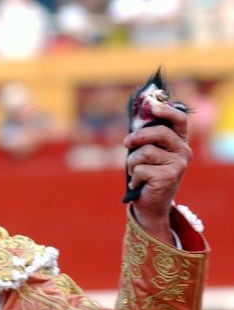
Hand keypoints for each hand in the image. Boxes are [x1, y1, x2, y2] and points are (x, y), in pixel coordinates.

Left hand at [124, 102, 190, 243]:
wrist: (150, 204)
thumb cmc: (145, 174)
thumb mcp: (145, 153)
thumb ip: (143, 137)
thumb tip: (135, 118)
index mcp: (179, 141)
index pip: (179, 119)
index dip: (166, 110)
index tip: (152, 106)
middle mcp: (183, 151)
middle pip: (158, 133)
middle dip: (137, 136)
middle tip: (126, 143)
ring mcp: (178, 164)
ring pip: (144, 153)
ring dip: (131, 163)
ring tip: (135, 172)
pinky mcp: (169, 177)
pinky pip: (140, 169)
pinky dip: (133, 177)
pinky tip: (139, 184)